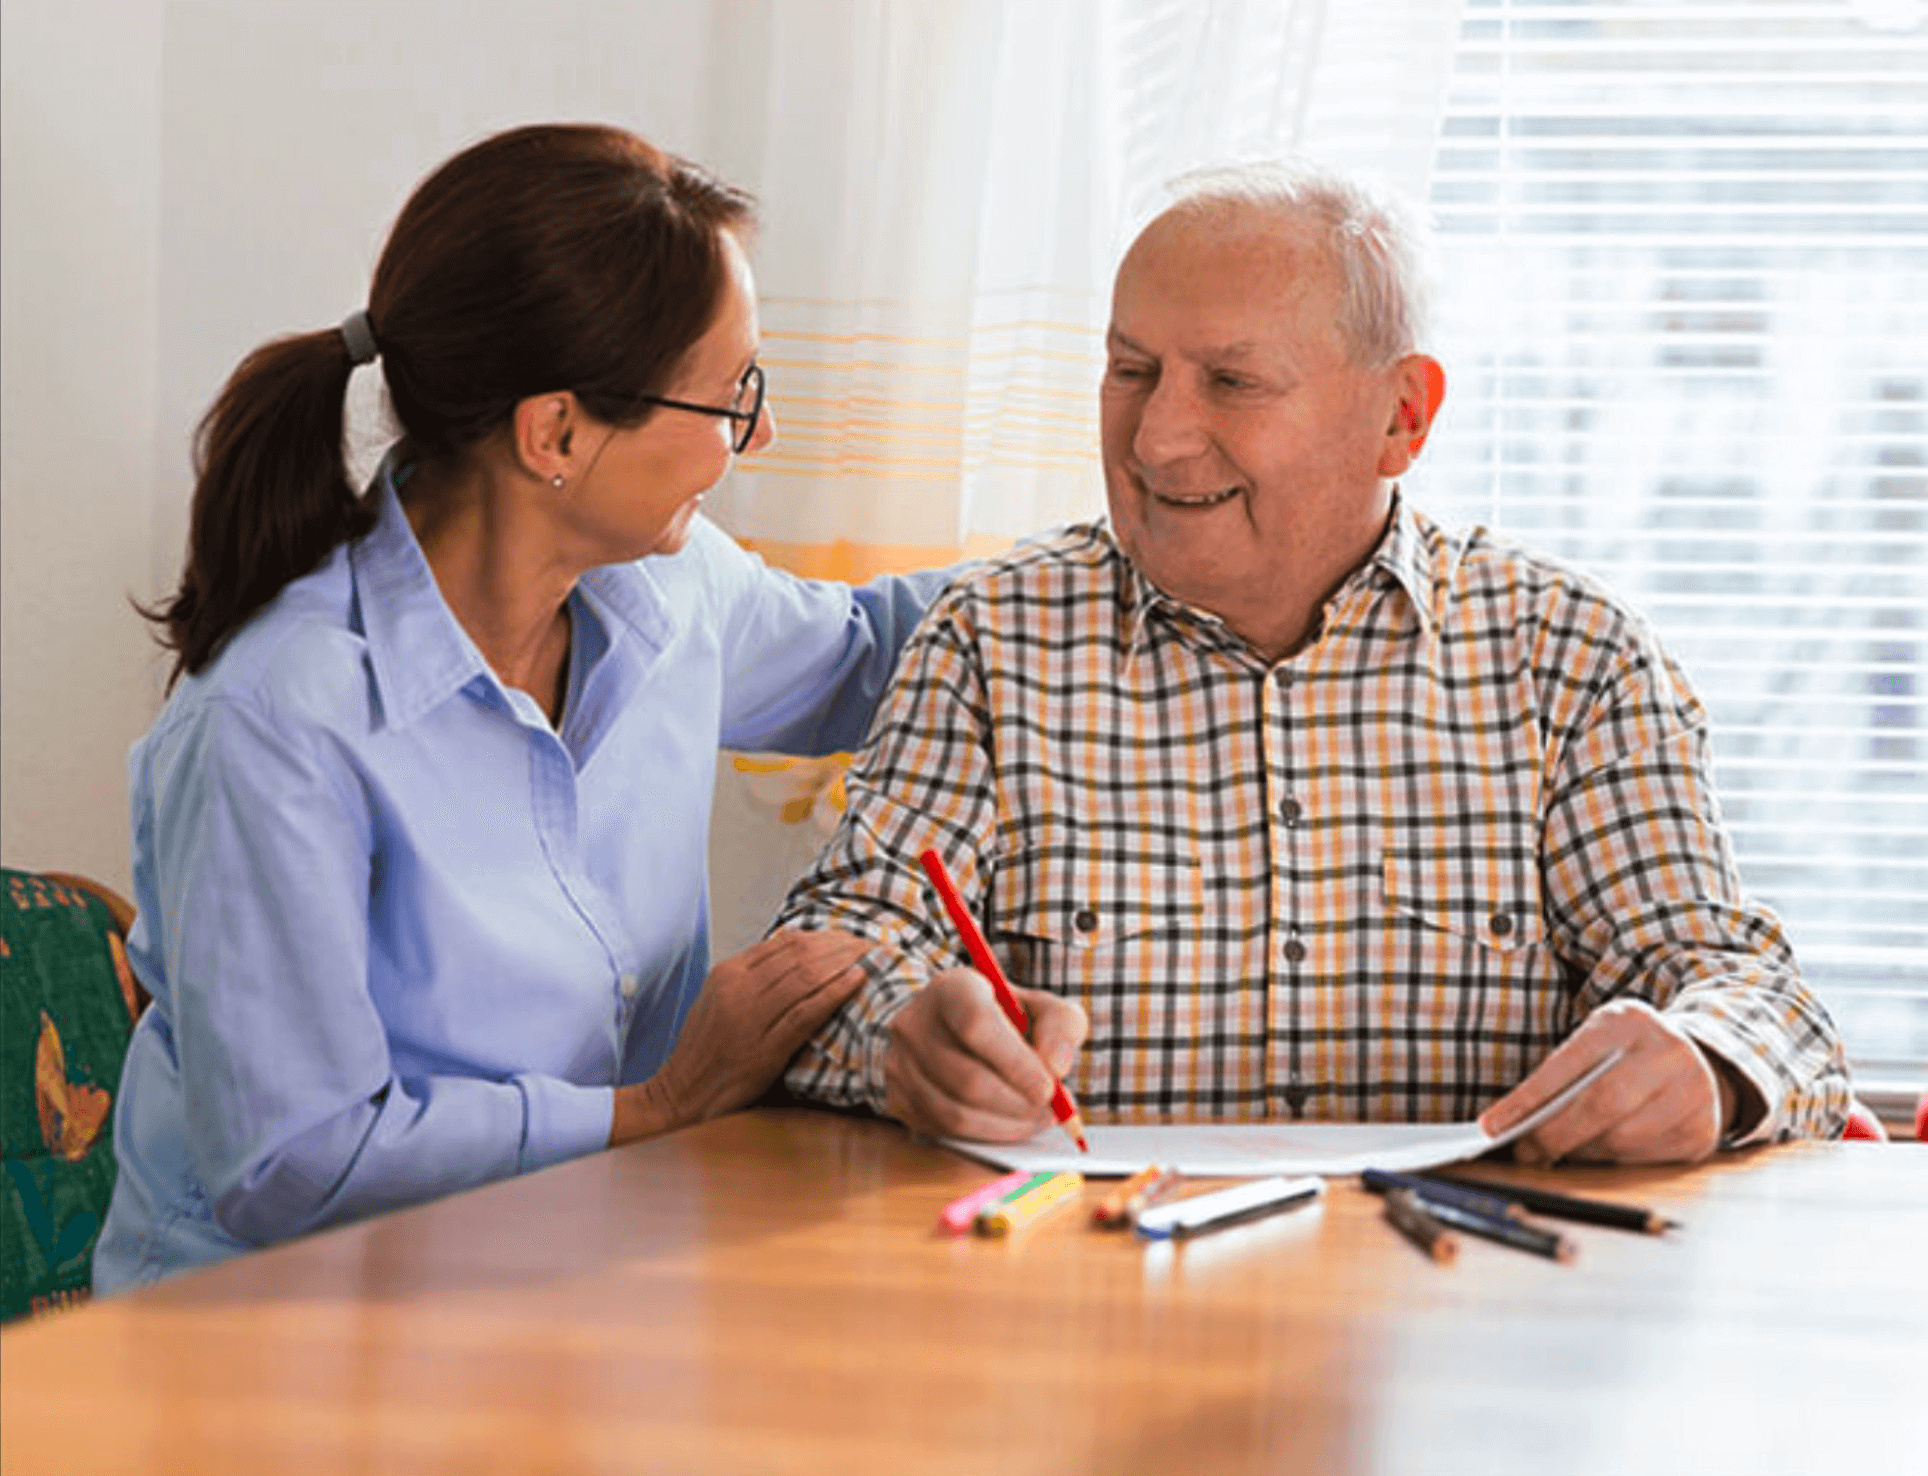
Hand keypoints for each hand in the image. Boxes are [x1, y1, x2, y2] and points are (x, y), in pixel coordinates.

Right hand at [611, 929, 871, 1144]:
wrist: (681, 1095)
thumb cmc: (706, 1052)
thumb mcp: (718, 1001)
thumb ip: (752, 979)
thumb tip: (794, 959)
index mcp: (728, 974)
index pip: (784, 942)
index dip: (823, 936)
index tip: (848, 938)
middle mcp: (737, 989)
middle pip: (799, 954)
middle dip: (839, 945)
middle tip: (867, 943)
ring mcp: (749, 1018)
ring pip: (805, 977)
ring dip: (844, 963)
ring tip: (870, 958)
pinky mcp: (763, 1049)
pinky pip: (806, 1013)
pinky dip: (835, 993)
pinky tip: (857, 981)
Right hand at [881, 968, 1088, 1140]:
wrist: (952, 1026)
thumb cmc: (1005, 1017)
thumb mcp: (1041, 1006)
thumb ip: (1061, 1026)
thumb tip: (1055, 1068)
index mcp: (952, 989)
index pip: (977, 1026)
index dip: (1016, 1064)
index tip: (1049, 1088)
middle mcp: (915, 1023)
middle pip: (968, 1080)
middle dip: (1018, 1104)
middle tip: (1050, 1112)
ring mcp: (899, 1063)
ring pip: (956, 1113)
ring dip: (1005, 1126)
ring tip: (1035, 1118)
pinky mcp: (897, 1097)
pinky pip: (944, 1131)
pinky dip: (985, 1135)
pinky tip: (1008, 1123)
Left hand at [1478, 998, 1733, 1164]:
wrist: (1696, 1059)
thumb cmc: (1626, 1053)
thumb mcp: (1597, 1042)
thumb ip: (1562, 1073)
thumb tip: (1514, 1124)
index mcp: (1628, 1021)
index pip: (1568, 1064)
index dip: (1527, 1100)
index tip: (1491, 1126)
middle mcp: (1668, 1053)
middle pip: (1601, 1104)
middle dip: (1553, 1135)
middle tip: (1525, 1152)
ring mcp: (1693, 1094)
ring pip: (1621, 1139)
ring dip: (1581, 1151)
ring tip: (1557, 1150)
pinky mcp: (1702, 1132)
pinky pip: (1643, 1160)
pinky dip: (1611, 1161)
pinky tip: (1596, 1153)